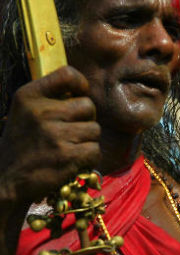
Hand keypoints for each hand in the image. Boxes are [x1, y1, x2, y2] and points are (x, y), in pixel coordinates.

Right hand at [0, 66, 99, 204]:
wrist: (6, 180)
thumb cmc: (22, 145)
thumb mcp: (25, 113)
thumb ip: (49, 99)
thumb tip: (83, 90)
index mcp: (28, 96)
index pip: (67, 74)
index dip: (80, 84)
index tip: (79, 95)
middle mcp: (41, 112)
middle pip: (88, 106)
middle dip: (85, 120)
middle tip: (69, 133)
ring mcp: (55, 134)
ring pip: (94, 130)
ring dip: (86, 142)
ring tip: (67, 149)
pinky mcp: (67, 155)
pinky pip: (95, 150)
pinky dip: (88, 159)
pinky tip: (71, 162)